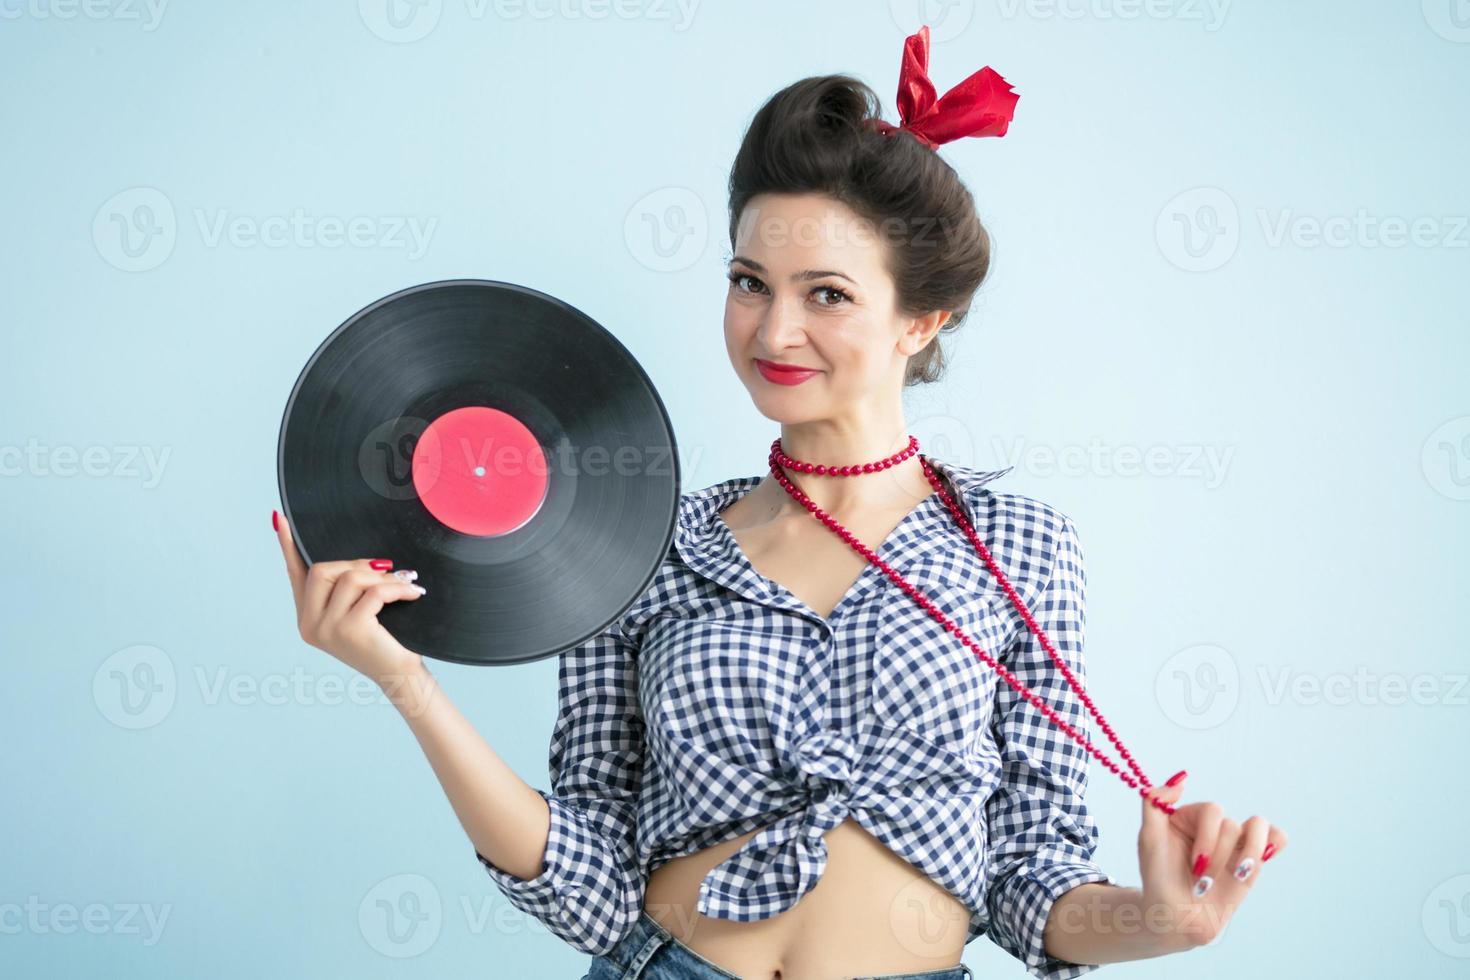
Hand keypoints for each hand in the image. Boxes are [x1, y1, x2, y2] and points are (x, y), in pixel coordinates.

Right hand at [273, 509, 427, 691]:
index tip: (281, 520)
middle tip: (387, 571)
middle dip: (357, 564)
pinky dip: (397, 589)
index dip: (289, 548)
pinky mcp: (349, 630)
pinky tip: (413, 594)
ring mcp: (326, 629)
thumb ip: (349, 588)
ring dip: (382, 578)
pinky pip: (374, 593)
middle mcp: (309, 625)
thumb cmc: (384, 642)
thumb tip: (361, 561)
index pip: (295, 576)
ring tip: (404, 584)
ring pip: (350, 579)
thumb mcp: (361, 612)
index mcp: (307, 618)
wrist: (400, 677)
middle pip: (323, 570)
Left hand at [1136, 772, 1288, 949]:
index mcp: (1189, 815)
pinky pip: (1276, 838)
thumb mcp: (1148, 840)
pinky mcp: (1251, 861)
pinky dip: (1275, 842)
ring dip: (1247, 856)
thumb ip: (1154, 804)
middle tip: (1202, 880)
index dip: (1208, 838)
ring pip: (1258, 827)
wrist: (1175, 917)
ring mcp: (1234, 842)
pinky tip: (1265, 855)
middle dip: (1219, 856)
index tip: (1195, 866)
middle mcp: (1213, 826)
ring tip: (1235, 876)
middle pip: (1232, 825)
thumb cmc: (1158, 878)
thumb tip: (1180, 778)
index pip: (1213, 810)